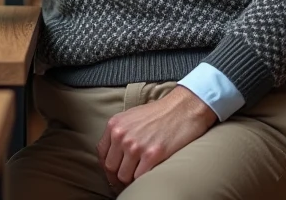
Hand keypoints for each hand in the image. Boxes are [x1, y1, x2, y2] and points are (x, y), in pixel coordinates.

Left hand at [96, 87, 217, 189]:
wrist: (183, 108)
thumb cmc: (160, 113)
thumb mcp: (131, 117)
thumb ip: (120, 133)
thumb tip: (114, 154)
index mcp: (115, 125)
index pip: (102, 155)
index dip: (109, 166)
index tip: (116, 171)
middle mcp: (122, 135)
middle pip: (111, 168)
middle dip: (119, 174)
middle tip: (130, 175)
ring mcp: (136, 146)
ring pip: (124, 176)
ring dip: (132, 178)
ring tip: (140, 174)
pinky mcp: (152, 155)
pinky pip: (140, 178)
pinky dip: (144, 179)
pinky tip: (150, 172)